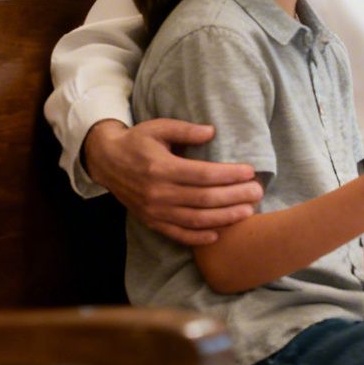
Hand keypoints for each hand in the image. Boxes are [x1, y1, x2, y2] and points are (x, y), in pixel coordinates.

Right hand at [84, 118, 262, 245]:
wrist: (106, 161)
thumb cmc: (137, 141)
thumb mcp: (158, 127)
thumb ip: (185, 130)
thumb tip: (212, 131)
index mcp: (161, 168)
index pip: (203, 175)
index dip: (229, 175)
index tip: (250, 172)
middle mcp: (158, 192)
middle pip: (204, 199)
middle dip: (234, 197)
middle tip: (258, 192)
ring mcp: (154, 210)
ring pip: (195, 219)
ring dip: (224, 218)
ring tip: (247, 212)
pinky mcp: (151, 221)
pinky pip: (177, 234)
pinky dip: (198, 237)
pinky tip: (219, 234)